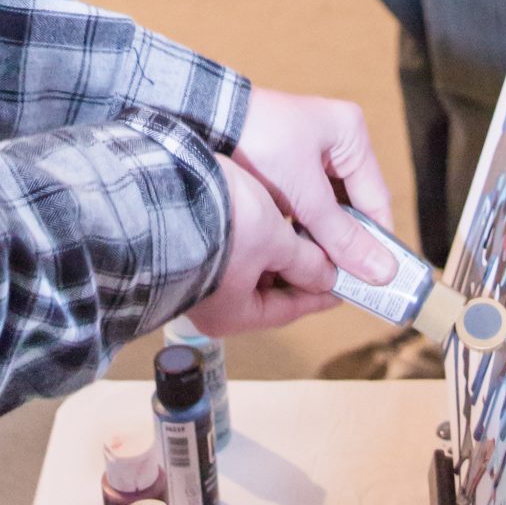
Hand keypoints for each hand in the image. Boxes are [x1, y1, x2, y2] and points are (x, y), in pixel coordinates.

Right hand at [185, 158, 339, 333]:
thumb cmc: (218, 225)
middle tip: (326, 250)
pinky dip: (252, 239)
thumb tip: (327, 276)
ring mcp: (197, 275)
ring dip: (274, 250)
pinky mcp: (189, 246)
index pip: (288, 310)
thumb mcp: (275, 241)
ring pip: (248, 268)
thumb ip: (306, 261)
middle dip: (297, 268)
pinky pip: (230, 250)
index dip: (320, 294)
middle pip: (266, 290)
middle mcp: (211, 302)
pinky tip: (267, 217)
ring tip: (301, 228)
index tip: (343, 284)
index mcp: (232, 314)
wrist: (162, 190)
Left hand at [233, 86, 396, 284]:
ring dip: (320, 238)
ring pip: (325, 208)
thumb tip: (383, 272)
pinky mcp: (282, 164)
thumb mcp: (306, 196)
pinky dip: (300, 227)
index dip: (377, 243)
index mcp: (350, 134)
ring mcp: (307, 151)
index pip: (375, 200)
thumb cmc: (259, 146)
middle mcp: (334, 139)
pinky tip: (294, 253)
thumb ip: (342, 236)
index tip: (379, 282)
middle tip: (345, 284)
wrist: (199, 121)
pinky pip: (302, 203)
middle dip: (345, 244)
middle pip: (351, 206)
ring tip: (318, 274)